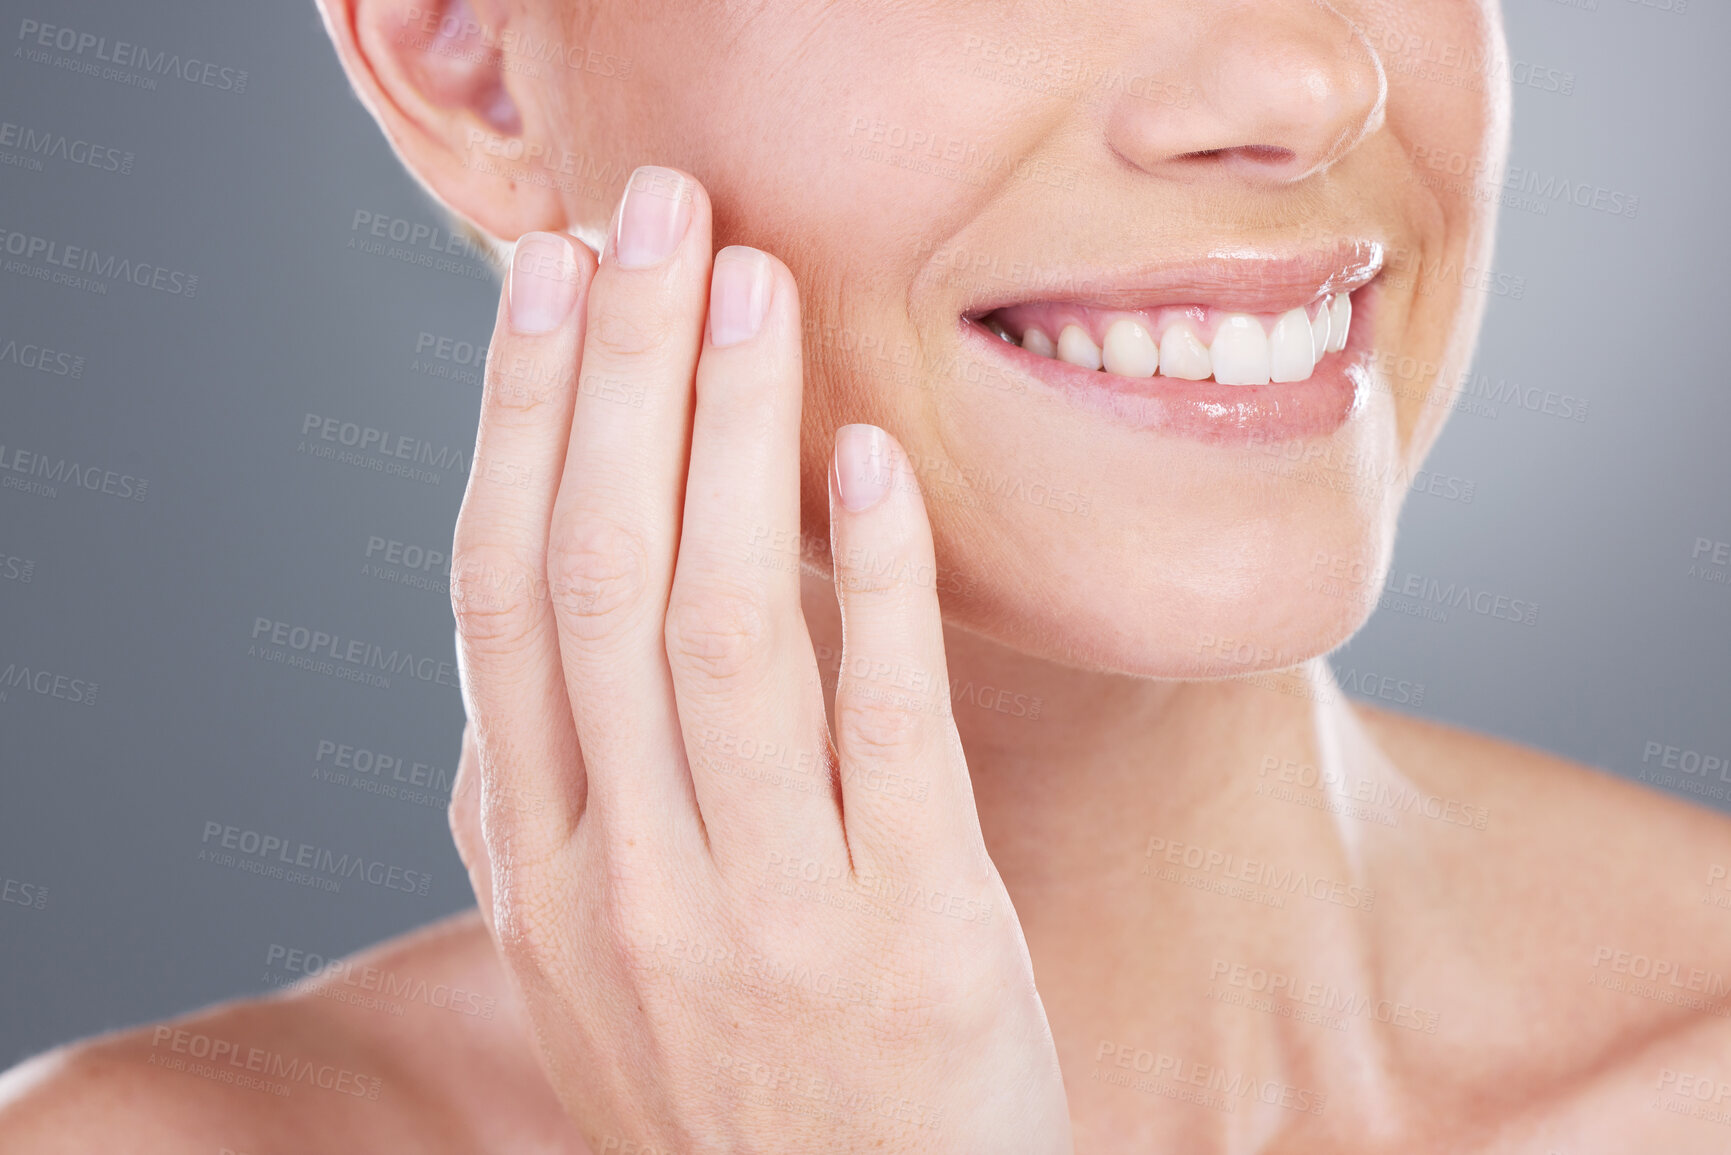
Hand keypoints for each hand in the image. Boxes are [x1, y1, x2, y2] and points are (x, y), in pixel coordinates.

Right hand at [446, 166, 1072, 1153]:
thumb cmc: (737, 1088)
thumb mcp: (601, 966)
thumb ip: (551, 819)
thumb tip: (511, 666)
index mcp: (539, 873)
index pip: (501, 602)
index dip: (518, 425)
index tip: (545, 281)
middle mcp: (627, 886)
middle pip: (600, 581)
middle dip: (619, 378)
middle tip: (650, 216)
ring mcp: (764, 919)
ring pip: (719, 633)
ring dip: (728, 438)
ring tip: (748, 287)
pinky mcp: (914, 945)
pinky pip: (884, 733)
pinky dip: (869, 585)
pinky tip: (863, 460)